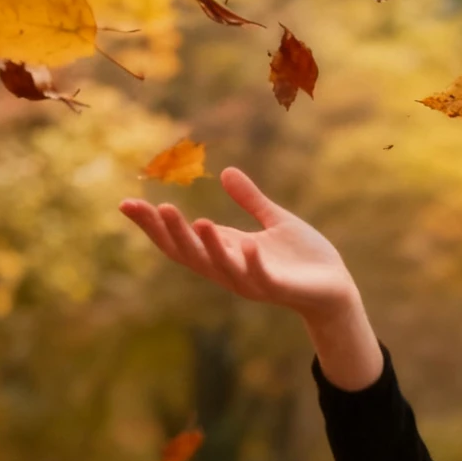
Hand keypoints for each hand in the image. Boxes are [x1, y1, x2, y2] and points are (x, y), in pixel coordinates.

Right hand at [120, 166, 356, 322]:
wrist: (336, 289)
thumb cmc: (305, 258)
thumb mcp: (274, 220)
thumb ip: (250, 199)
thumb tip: (226, 172)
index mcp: (226, 250)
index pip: (180, 239)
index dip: (153, 224)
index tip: (126, 203)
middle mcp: (231, 269)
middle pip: (190, 254)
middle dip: (169, 233)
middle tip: (150, 208)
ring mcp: (253, 281)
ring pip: (221, 266)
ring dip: (208, 245)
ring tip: (196, 219)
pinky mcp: (279, 288)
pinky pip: (261, 277)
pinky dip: (252, 263)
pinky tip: (248, 243)